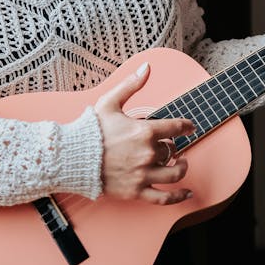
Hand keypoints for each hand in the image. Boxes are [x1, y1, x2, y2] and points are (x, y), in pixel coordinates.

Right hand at [94, 62, 194, 204]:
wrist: (74, 157)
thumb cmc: (91, 130)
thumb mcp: (111, 102)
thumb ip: (131, 84)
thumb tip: (146, 67)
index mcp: (144, 131)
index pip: (175, 127)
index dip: (186, 126)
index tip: (190, 127)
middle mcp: (147, 153)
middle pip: (170, 150)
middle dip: (171, 146)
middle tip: (169, 145)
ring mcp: (142, 174)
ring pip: (173, 173)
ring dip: (181, 167)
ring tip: (181, 163)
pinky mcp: (135, 191)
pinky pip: (163, 197)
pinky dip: (178, 196)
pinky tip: (186, 193)